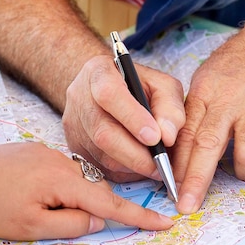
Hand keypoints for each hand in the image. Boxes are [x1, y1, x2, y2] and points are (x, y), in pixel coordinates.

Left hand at [0, 142, 173, 239]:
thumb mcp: (31, 227)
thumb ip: (72, 224)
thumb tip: (99, 220)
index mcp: (64, 180)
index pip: (111, 201)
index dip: (140, 214)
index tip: (166, 220)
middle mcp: (62, 161)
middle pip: (98, 187)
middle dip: (101, 207)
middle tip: (77, 223)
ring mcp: (48, 152)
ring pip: (81, 178)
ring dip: (81, 197)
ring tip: (51, 211)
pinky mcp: (36, 150)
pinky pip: (64, 169)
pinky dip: (66, 185)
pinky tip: (43, 195)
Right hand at [62, 55, 184, 182]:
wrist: (109, 90)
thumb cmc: (140, 87)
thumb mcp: (162, 85)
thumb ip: (170, 107)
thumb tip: (167, 137)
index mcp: (99, 72)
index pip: (109, 94)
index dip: (132, 118)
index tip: (155, 138)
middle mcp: (80, 97)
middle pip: (103, 132)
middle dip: (135, 154)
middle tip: (161, 165)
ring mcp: (74, 124)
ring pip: (101, 155)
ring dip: (132, 166)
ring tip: (155, 166)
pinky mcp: (75, 146)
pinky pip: (99, 167)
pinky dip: (124, 172)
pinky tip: (139, 165)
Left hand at [173, 26, 244, 213]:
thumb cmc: (237, 67)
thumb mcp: (206, 81)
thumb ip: (193, 115)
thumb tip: (178, 156)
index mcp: (205, 93)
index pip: (185, 135)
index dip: (177, 165)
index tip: (170, 188)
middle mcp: (230, 102)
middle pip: (208, 147)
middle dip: (196, 181)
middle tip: (187, 206)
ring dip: (242, 172)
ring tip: (241, 166)